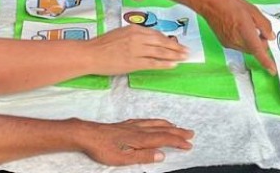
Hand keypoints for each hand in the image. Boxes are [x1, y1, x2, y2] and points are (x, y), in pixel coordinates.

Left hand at [72, 118, 193, 164]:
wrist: (88, 134)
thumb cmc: (104, 149)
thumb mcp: (124, 158)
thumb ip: (144, 156)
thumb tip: (162, 155)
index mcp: (141, 139)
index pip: (164, 139)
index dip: (178, 142)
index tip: (189, 145)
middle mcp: (139, 130)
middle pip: (163, 130)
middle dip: (178, 132)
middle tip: (191, 134)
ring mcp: (132, 125)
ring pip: (155, 123)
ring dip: (168, 125)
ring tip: (177, 127)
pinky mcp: (126, 124)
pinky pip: (146, 121)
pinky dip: (156, 121)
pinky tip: (154, 122)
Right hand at [86, 25, 188, 74]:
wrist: (91, 54)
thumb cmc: (103, 44)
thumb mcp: (121, 33)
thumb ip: (135, 35)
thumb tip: (148, 39)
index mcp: (134, 28)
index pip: (156, 33)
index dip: (168, 39)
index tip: (176, 43)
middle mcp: (137, 37)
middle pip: (161, 41)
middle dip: (175, 46)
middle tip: (186, 50)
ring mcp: (136, 50)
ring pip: (159, 52)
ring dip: (174, 55)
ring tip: (184, 57)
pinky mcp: (133, 62)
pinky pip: (152, 63)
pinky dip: (164, 63)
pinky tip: (173, 65)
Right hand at [200, 0, 275, 73]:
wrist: (210, 4)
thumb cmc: (230, 4)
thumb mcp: (253, 10)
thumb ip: (264, 25)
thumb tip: (270, 36)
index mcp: (246, 32)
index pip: (259, 51)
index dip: (267, 62)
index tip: (273, 70)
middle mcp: (237, 41)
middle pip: (254, 50)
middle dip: (260, 43)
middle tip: (260, 30)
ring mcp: (230, 44)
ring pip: (247, 48)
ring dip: (251, 42)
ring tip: (247, 25)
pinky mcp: (225, 43)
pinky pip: (239, 46)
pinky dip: (243, 40)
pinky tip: (238, 27)